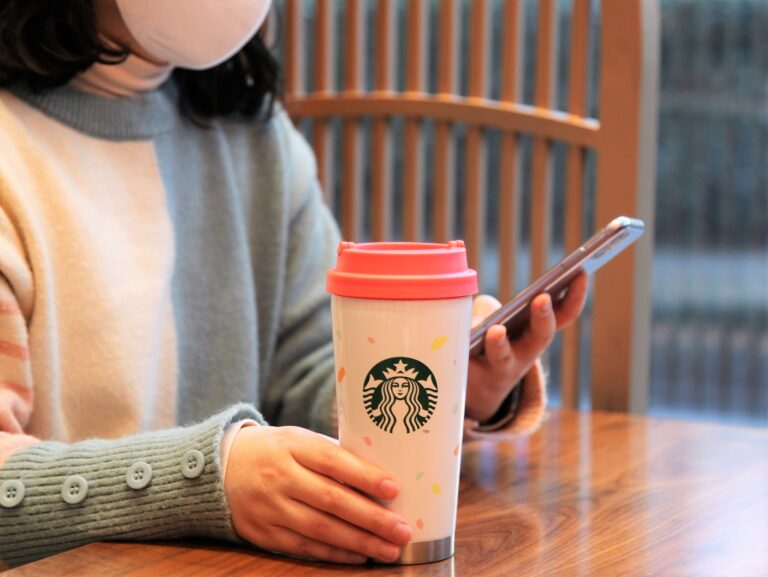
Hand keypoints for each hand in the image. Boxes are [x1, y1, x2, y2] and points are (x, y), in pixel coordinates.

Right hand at [225, 425, 412, 563]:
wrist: (221, 468)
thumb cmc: (274, 450)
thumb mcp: (298, 439)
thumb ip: (332, 455)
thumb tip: (381, 476)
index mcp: (292, 445)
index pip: (333, 461)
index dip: (365, 476)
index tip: (394, 489)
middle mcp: (280, 476)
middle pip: (331, 500)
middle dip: (371, 518)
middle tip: (402, 530)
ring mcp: (270, 507)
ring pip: (321, 529)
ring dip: (359, 541)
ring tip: (388, 549)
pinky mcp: (263, 533)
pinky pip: (304, 546)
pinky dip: (334, 553)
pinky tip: (359, 555)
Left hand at [465, 271, 588, 422]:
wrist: (476, 389)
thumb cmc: (493, 343)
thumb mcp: (497, 319)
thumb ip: (489, 309)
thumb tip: (479, 318)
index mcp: (536, 333)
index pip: (563, 316)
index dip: (575, 297)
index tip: (582, 273)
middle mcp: (525, 353)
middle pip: (540, 337)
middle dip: (543, 318)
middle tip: (542, 299)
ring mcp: (499, 367)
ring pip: (501, 357)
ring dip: (500, 344)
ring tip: (496, 330)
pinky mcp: (472, 375)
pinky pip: (466, 361)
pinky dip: (460, 347)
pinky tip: (455, 336)